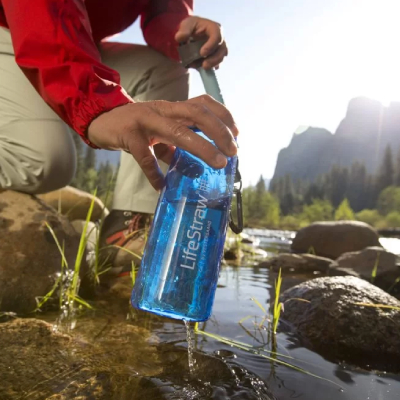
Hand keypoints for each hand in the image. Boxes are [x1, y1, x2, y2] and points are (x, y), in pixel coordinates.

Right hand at [88, 95, 238, 189]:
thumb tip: (197, 166)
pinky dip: (155, 173)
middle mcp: (163, 110)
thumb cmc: (136, 126)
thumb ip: (177, 144)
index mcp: (172, 108)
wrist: (102, 120)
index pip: (203, 103)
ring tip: (217, 163)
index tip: (237, 133)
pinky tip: (161, 185)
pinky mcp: (129, 135)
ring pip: (178, 131)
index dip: (223, 115)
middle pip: (197, 113)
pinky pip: (145, 157)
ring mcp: (145, 120)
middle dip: (219, 130)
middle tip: (232, 151)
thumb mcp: (160, 131)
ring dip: (201, 147)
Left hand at [175, 16, 227, 68]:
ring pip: (221, 58)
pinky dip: (210, 68)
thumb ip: (184, 30)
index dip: (211, 45)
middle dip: (214, 59)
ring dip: (212, 65)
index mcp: (214, 28)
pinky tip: (202, 69)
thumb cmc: (192, 27)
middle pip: (222, 50)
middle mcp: (220, 38)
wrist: (193, 33)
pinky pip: (217, 64)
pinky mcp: (217, 57)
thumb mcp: (186, 24)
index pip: (217, 36)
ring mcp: (220, 49)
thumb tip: (179, 37)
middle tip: (204, 66)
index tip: (202, 53)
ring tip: (201, 68)